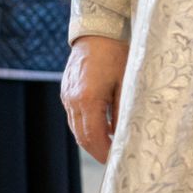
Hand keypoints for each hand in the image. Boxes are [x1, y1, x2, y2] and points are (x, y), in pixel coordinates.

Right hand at [62, 36, 128, 163]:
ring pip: (75, 128)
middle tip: (111, 157)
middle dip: (96, 150)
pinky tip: (99, 127)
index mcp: (88, 99)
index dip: (103, 151)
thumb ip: (122, 112)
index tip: (115, 160)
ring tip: (107, 145)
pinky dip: (84, 126)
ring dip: (90, 139)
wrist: (97, 32)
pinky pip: (73, 116)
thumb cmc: (116, 55)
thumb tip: (122, 136)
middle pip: (81, 136)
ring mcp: (67, 95)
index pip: (93, 136)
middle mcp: (73, 100)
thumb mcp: (125, 84)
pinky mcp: (66, 91)